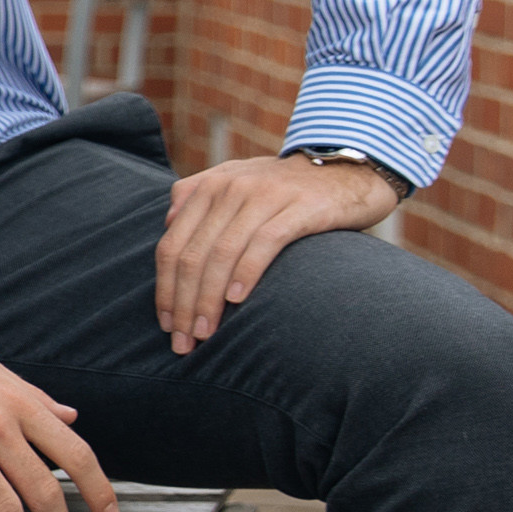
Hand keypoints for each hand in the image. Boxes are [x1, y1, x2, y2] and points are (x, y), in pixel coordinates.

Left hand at [156, 152, 398, 352]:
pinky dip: (246, 273)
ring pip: (222, 254)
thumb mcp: (238, 181)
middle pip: (192, 255)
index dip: (165, 289)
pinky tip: (236, 300)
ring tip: (205, 333)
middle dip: (183, 304)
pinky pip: (264, 243)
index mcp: (209, 188)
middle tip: (184, 341)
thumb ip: (199, 194)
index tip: (166, 324)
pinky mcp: (300, 207)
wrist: (348, 170)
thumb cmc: (287, 188)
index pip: (172, 246)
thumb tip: (168, 223)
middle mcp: (230, 188)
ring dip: (209, 300)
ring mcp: (264, 196)